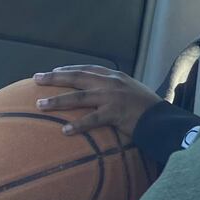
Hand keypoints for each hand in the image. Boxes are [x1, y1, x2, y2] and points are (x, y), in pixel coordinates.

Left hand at [32, 65, 162, 141]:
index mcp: (114, 76)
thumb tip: (99, 93)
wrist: (163, 119)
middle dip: (54, 78)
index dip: (68, 69)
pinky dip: (78, 125)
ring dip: (58, 101)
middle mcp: (111, 83)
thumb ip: (115, 89)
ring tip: (40, 105)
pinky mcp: (115, 113)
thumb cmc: (147, 108)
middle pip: (77, 77)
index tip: (53, 71)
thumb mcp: (131, 90)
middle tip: (36, 79)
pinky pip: (92, 119)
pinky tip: (64, 131)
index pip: (87, 69)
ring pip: (79, 97)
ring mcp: (112, 97)